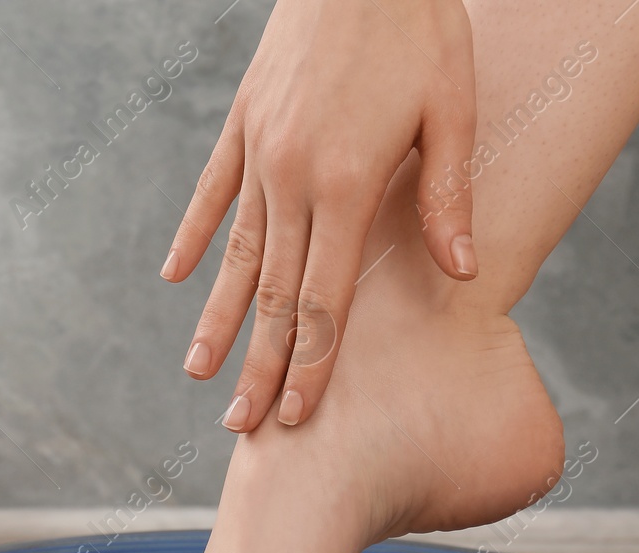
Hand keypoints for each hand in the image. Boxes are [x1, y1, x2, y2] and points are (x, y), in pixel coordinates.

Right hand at [164, 0, 477, 430]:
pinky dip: (194, 238)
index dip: (312, 362)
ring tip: (199, 373)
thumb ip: (447, 196)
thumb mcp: (451, 107)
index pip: (325, 297)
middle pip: (274, 294)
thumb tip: (461, 275)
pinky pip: (213, 194)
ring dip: (219, 320)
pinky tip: (177, 278)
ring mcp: (260, 152)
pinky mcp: (243, 124)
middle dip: (260, 365)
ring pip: (237, 255)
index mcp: (346, 182)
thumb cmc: (421, 27)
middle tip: (243, 427)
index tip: (295, 415)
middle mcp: (292, 177)